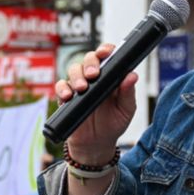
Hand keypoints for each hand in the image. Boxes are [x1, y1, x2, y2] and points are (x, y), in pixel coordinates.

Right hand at [54, 43, 136, 160]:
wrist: (97, 144)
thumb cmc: (114, 124)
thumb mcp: (126, 109)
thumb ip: (128, 93)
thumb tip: (132, 76)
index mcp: (109, 76)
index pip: (106, 57)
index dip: (105, 50)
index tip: (106, 52)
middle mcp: (93, 78)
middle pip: (88, 59)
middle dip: (90, 63)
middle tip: (94, 74)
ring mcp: (79, 87)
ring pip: (74, 70)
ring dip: (77, 76)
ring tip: (82, 88)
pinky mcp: (66, 98)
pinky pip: (61, 87)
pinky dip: (63, 89)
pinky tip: (69, 96)